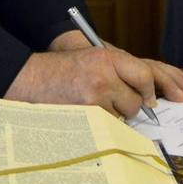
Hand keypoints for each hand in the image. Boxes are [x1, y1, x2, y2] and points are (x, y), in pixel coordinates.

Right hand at [6, 37, 182, 119]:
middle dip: (130, 106)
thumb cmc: (63, 71)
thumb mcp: (93, 60)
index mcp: (107, 57)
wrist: (31, 78)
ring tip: (93, 105)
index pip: (145, 74)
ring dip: (114, 116)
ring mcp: (94, 95)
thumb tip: (148, 96)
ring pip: (122, 116)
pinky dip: (101, 124)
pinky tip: (86, 114)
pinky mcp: (86, 113)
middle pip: (137, 101)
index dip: (149, 89)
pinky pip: (107, 125)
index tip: (151, 99)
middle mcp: (104, 74)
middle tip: (115, 103)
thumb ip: (119, 71)